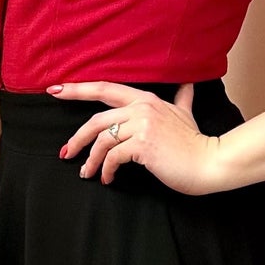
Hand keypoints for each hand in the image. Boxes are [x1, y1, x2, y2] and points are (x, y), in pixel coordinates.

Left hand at [50, 80, 224, 194]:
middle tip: (65, 153)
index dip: (77, 89)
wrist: (210, 162)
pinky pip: (113, 157)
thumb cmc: (196, 143)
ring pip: (102, 141)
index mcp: (146, 99)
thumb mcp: (186, 114)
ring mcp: (142, 125)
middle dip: (76, 138)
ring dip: (90, 160)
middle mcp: (142, 108)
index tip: (54, 90)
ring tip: (87, 174)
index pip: (105, 89)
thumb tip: (188, 84)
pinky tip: (108, 179)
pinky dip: (106, 170)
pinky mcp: (143, 145)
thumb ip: (183, 98)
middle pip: (96, 120)